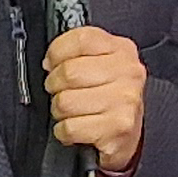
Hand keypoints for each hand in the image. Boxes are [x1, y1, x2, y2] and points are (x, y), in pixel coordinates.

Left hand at [43, 26, 148, 173]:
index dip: (57, 52)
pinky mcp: (117, 127)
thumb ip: (79, 54)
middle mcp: (128, 73)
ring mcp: (125, 101)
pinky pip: (69, 127)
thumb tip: (50, 62)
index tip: (53, 64)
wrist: (127, 137)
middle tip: (61, 93)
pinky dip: (64, 132)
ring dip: (60, 112)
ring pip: (65, 102)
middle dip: (55, 86)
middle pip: (69, 72)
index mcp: (122, 50)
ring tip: (72, 113)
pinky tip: (76, 128)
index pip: (81, 39)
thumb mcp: (102, 65)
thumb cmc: (109, 100)